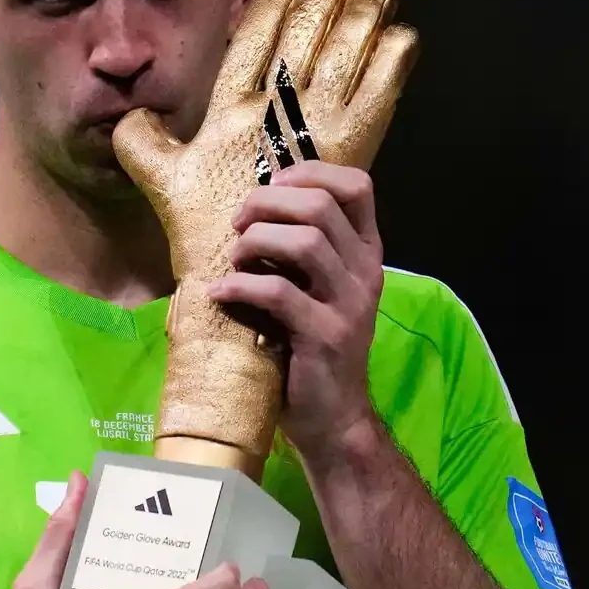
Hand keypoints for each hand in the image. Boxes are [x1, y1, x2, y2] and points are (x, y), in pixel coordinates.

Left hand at [209, 160, 384, 458]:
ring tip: (234, 259)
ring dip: (254, 242)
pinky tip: (221, 292)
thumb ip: (303, 249)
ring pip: (303, 242)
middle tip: (238, 224)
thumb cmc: (314, 346)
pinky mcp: (324, 336)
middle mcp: (365, 271)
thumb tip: (252, 206)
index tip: (273, 183)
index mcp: (366, 252)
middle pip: (319, 206)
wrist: (334, 416)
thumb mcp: (319, 289)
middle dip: (267, 203)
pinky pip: (278, 292)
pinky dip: (240, 285)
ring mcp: (348, 304)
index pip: (357, 186)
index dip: (310, 172)